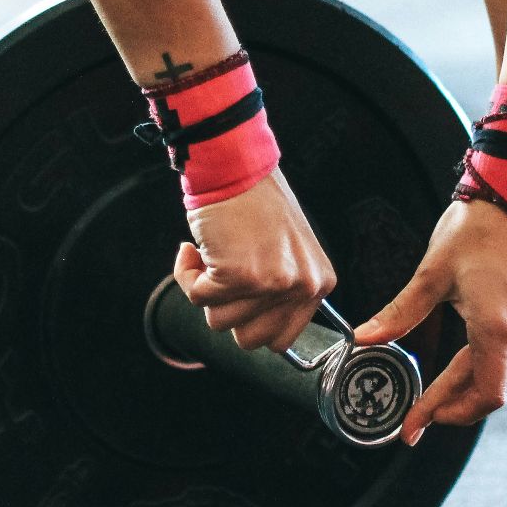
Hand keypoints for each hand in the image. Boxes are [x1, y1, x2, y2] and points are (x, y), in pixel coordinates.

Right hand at [174, 168, 335, 352]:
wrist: (235, 166)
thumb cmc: (255, 202)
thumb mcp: (287, 252)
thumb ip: (281, 291)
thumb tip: (254, 330)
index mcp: (319, 283)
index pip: (281, 340)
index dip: (251, 322)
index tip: (241, 297)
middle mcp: (301, 286)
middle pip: (249, 340)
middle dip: (227, 311)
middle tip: (225, 275)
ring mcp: (270, 283)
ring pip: (218, 321)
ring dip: (206, 290)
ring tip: (214, 254)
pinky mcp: (237, 275)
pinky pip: (196, 297)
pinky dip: (187, 274)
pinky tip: (195, 249)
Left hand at [354, 199, 506, 443]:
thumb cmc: (476, 228)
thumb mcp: (432, 274)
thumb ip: (399, 313)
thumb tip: (363, 339)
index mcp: (497, 327)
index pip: (480, 394)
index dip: (445, 414)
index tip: (414, 424)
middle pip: (491, 393)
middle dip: (453, 408)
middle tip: (419, 416)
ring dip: (474, 393)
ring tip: (441, 397)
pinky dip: (495, 373)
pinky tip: (473, 370)